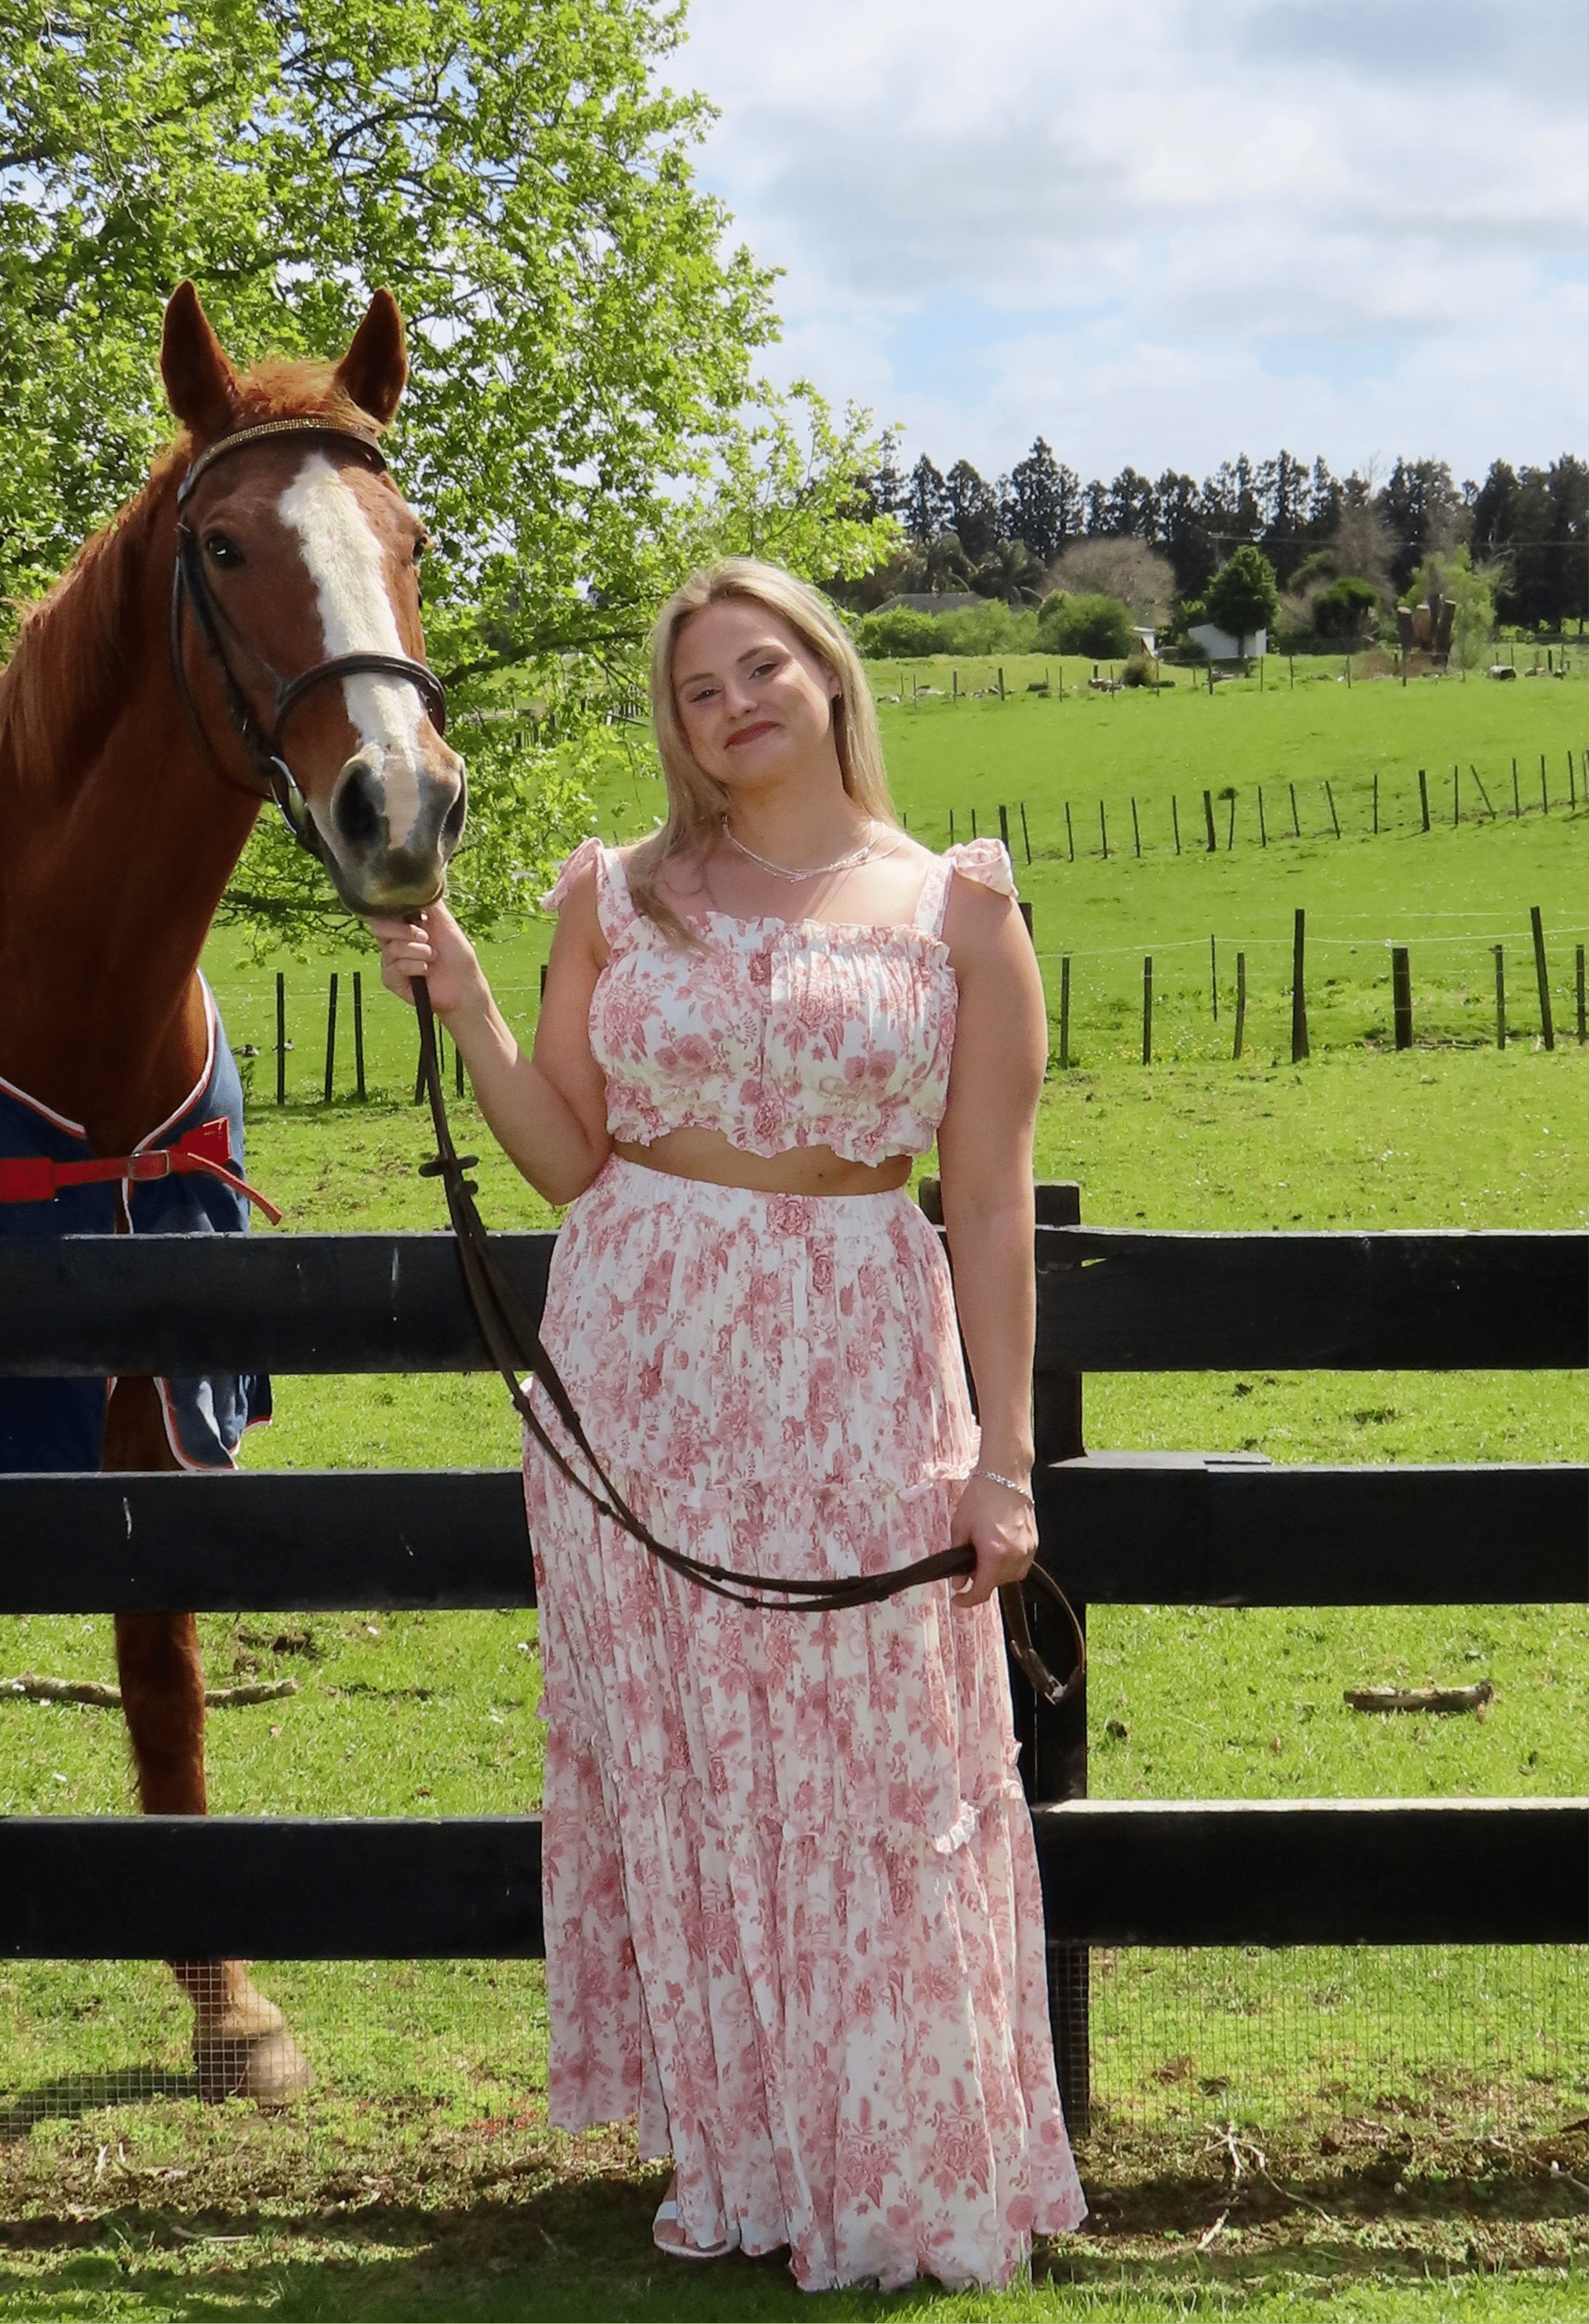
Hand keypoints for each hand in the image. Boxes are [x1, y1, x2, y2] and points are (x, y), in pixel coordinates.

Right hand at [366, 904, 484, 1019]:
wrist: (464, 985)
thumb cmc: (457, 955)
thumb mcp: (445, 922)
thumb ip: (429, 901)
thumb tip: (421, 877)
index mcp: (404, 925)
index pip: (382, 912)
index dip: (385, 909)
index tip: (403, 912)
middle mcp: (395, 941)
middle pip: (378, 927)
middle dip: (404, 931)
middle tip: (426, 937)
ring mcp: (391, 961)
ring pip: (391, 948)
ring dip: (418, 952)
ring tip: (434, 957)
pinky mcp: (392, 980)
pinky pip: (395, 968)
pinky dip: (415, 967)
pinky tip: (427, 971)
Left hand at [947, 1471, 1037, 1608]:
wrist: (1005, 1475)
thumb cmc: (981, 1496)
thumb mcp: (960, 1526)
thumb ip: (958, 1557)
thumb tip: (958, 1581)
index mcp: (994, 1552)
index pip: (983, 1590)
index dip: (968, 1600)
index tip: (958, 1600)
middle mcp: (1014, 1555)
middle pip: (997, 1584)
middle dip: (981, 1581)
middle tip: (968, 1567)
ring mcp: (1027, 1549)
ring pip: (1011, 1576)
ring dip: (996, 1573)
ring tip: (984, 1555)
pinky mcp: (1034, 1542)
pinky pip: (1021, 1564)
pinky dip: (1008, 1563)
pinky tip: (998, 1549)